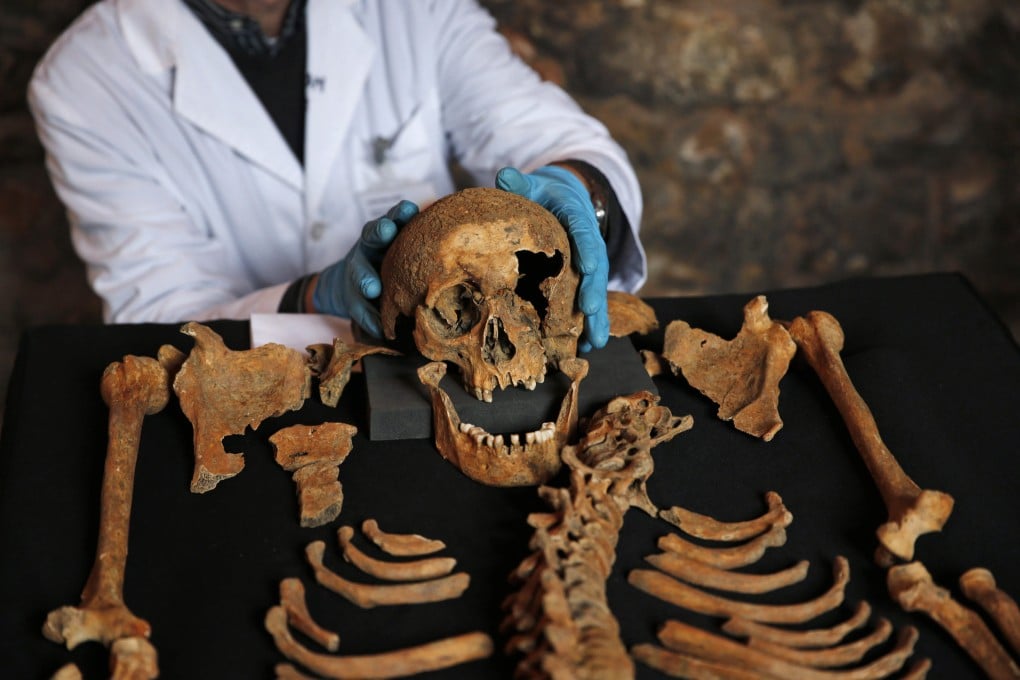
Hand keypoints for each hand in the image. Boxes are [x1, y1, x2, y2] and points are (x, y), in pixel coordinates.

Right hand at [312, 200, 418, 336]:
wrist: (350, 284)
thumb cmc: (390, 263)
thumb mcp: (402, 249)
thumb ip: (421, 242)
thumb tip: (460, 235)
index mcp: (384, 234)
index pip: (392, 217)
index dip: (399, 213)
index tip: (409, 208)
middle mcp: (368, 248)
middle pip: (371, 236)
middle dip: (379, 233)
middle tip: (386, 231)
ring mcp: (357, 272)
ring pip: (360, 273)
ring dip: (366, 279)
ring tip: (373, 288)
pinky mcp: (352, 298)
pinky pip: (359, 308)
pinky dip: (368, 318)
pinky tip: (378, 328)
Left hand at [496, 165, 609, 350]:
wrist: (566, 199)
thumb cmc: (545, 194)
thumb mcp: (535, 184)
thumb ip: (521, 183)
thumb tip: (504, 176)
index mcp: (577, 217)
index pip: (584, 233)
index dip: (588, 250)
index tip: (589, 266)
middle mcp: (589, 243)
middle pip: (596, 269)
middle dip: (593, 291)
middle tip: (590, 311)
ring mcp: (590, 264)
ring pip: (596, 291)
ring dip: (596, 318)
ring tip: (595, 341)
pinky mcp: (585, 280)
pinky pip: (589, 302)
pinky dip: (590, 324)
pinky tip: (588, 347)